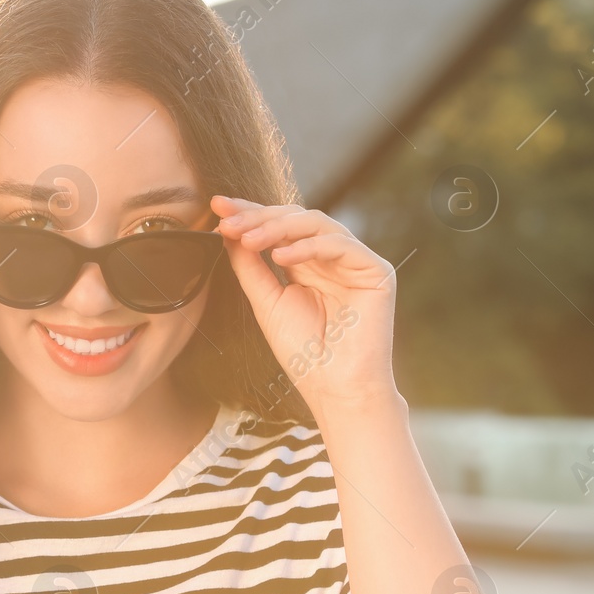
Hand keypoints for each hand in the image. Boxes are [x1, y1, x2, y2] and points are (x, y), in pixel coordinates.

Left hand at [212, 195, 399, 418]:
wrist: (334, 387)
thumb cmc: (303, 352)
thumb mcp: (266, 301)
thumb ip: (249, 265)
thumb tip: (227, 231)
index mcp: (307, 264)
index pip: (278, 228)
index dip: (249, 213)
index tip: (216, 207)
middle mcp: (332, 258)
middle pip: (295, 219)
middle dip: (257, 216)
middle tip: (226, 220)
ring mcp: (355, 262)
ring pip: (316, 223)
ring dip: (277, 227)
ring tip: (247, 239)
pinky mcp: (376, 271)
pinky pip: (340, 244)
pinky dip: (307, 246)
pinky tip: (279, 256)